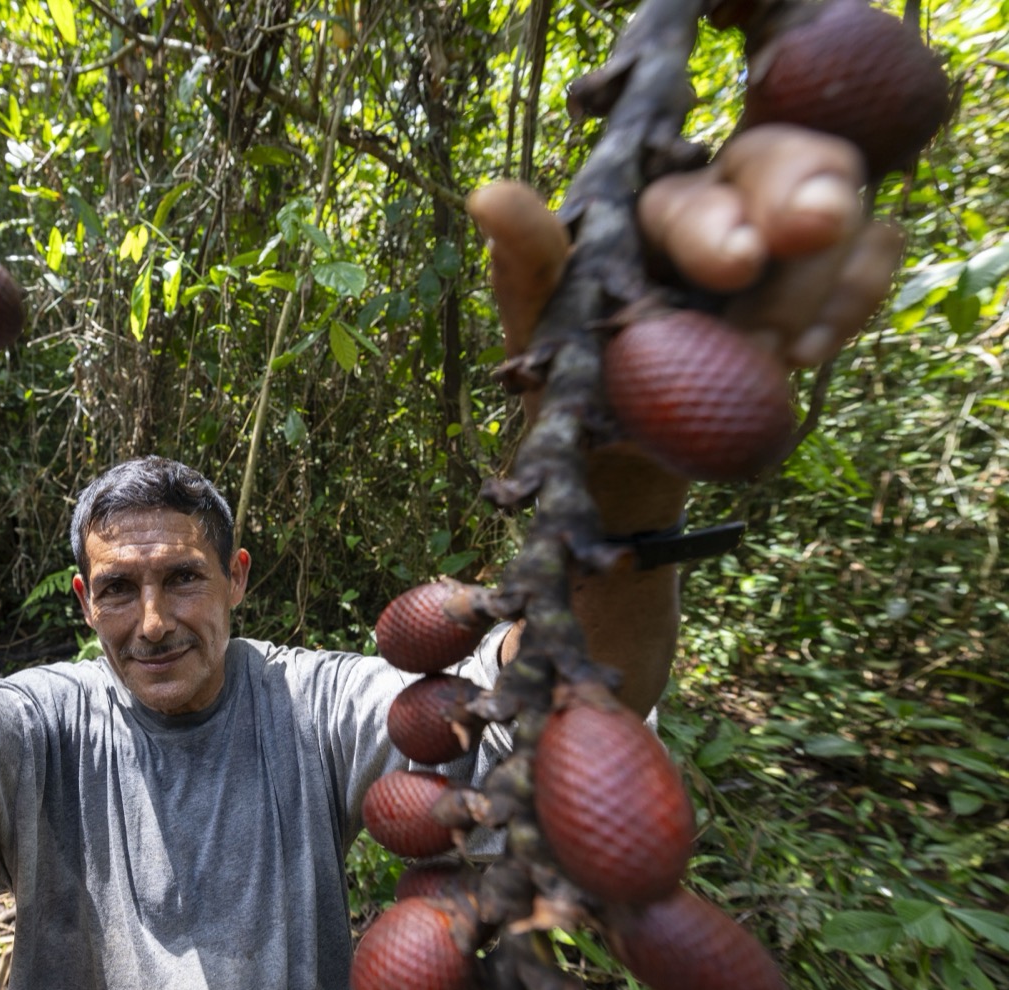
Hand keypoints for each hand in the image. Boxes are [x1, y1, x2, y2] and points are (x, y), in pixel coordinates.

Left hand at [466, 125, 903, 527]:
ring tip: (776, 355)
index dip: (720, 217)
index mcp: (645, 206)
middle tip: (808, 242)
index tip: (735, 268)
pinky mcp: (819, 287)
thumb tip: (488, 196)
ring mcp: (779, 247)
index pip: (696, 184)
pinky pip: (868, 257)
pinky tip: (810, 352)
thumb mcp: (538, 321)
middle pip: (787, 160)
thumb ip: (529, 257)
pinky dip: (855, 295)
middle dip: (808, 201)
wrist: (613, 462)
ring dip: (824, 280)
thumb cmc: (566, 377)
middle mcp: (719, 206)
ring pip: (840, 215)